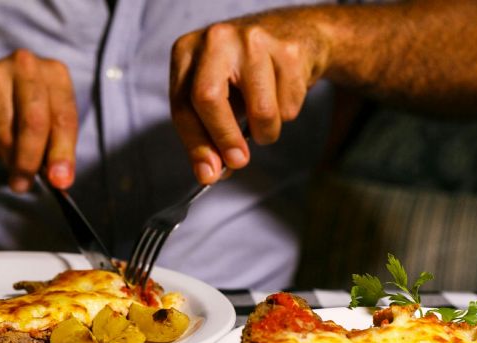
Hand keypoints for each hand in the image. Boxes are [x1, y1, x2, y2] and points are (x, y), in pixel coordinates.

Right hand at [0, 49, 77, 191]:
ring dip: (8, 158)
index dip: (63, 152)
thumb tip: (61, 179)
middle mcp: (25, 66)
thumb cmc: (17, 113)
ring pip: (6, 136)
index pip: (64, 117)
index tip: (60, 180)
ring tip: (8, 152)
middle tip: (25, 183)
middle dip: (30, 160)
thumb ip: (57, 149)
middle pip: (34, 123)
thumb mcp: (47, 124)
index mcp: (54, 73)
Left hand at [170, 12, 329, 183]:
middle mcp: (216, 40)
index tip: (208, 173)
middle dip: (224, 138)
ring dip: (266, 131)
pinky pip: (289, 105)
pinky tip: (282, 95)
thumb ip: (208, 135)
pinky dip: (287, 114)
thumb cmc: (245, 74)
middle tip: (238, 161)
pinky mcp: (287, 50)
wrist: (294, 36)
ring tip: (265, 123)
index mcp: (187, 52)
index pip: (182, 105)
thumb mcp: (217, 98)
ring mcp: (253, 40)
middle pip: (209, 98)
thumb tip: (210, 172)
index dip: (195, 144)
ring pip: (260, 109)